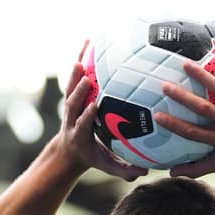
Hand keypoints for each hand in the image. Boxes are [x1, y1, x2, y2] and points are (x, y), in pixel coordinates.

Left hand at [57, 44, 147, 181]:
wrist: (70, 149)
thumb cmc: (93, 157)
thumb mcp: (107, 167)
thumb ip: (125, 171)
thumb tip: (144, 172)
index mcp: (80, 134)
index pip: (82, 124)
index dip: (86, 115)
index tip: (94, 106)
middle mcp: (71, 118)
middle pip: (72, 103)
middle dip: (78, 92)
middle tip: (87, 80)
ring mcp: (70, 105)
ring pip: (70, 87)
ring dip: (75, 73)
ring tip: (84, 56)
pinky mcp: (71, 95)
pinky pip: (74, 76)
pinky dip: (80, 59)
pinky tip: (88, 42)